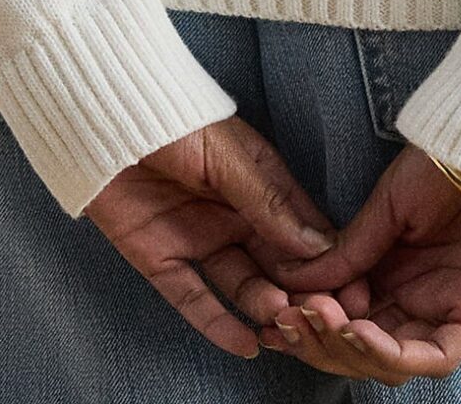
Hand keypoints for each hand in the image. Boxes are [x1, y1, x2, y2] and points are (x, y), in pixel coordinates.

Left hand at [82, 114, 372, 361]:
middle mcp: (234, 215)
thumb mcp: (228, 156)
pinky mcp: (161, 259)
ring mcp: (199, 238)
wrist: (107, 117)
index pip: (301, 228)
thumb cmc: (175, 119)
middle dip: (299, 289)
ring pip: (240, 283)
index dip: (326, 258)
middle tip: (321, 316)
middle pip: (275, 262)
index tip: (353, 286)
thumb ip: (267, 201)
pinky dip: (217, 324)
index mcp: (258, 182)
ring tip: (281, 321)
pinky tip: (244, 344)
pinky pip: (193, 298)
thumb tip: (316, 243)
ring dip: (262, 304)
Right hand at [254, 142, 460, 384]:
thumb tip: (291, 279)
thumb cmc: (443, 165)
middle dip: (319, 341)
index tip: (274, 309)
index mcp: (392, 278)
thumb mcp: (384, 208)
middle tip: (286, 316)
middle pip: (362, 352)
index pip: (344, 323)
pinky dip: (391, 353)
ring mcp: (446, 313)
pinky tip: (359, 330)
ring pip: (391, 363)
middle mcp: (417, 304)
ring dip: (347, 349)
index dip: (308, 324)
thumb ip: (346, 250)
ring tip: (316, 316)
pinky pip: (432, 356)